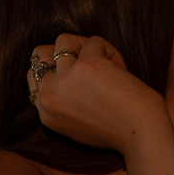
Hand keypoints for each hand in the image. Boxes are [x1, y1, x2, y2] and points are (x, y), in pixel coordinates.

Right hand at [24, 34, 172, 156]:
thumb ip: (63, 100)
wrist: (140, 133)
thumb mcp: (76, 123)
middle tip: (87, 62)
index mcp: (45, 112)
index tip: (75, 72)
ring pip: (64, 41)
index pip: (33, 75)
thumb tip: (63, 68)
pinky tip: (121, 69)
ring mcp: (65, 79)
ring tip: (107, 65)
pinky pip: (94, 42)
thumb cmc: (117, 129)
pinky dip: (109, 50)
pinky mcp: (86, 65)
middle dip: (63, 52)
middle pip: (39, 53)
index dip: (54, 67)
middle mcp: (49, 95)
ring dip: (87, 47)